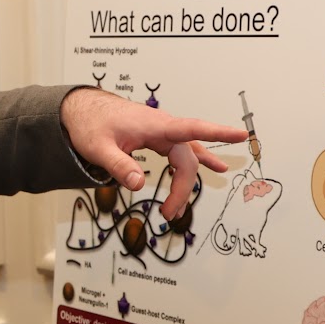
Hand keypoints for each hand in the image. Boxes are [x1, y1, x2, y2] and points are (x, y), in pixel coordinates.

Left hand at [59, 88, 245, 220]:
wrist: (83, 109)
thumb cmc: (90, 123)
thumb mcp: (99, 147)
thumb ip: (118, 165)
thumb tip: (139, 184)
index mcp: (154, 125)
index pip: (192, 128)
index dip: (218, 132)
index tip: (241, 135)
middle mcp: (163, 126)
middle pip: (186, 160)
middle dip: (181, 189)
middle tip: (167, 214)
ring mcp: (163, 131)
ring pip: (185, 158)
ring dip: (185, 182)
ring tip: (178, 208)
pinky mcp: (158, 136)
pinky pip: (183, 150)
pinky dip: (198, 160)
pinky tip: (215, 166)